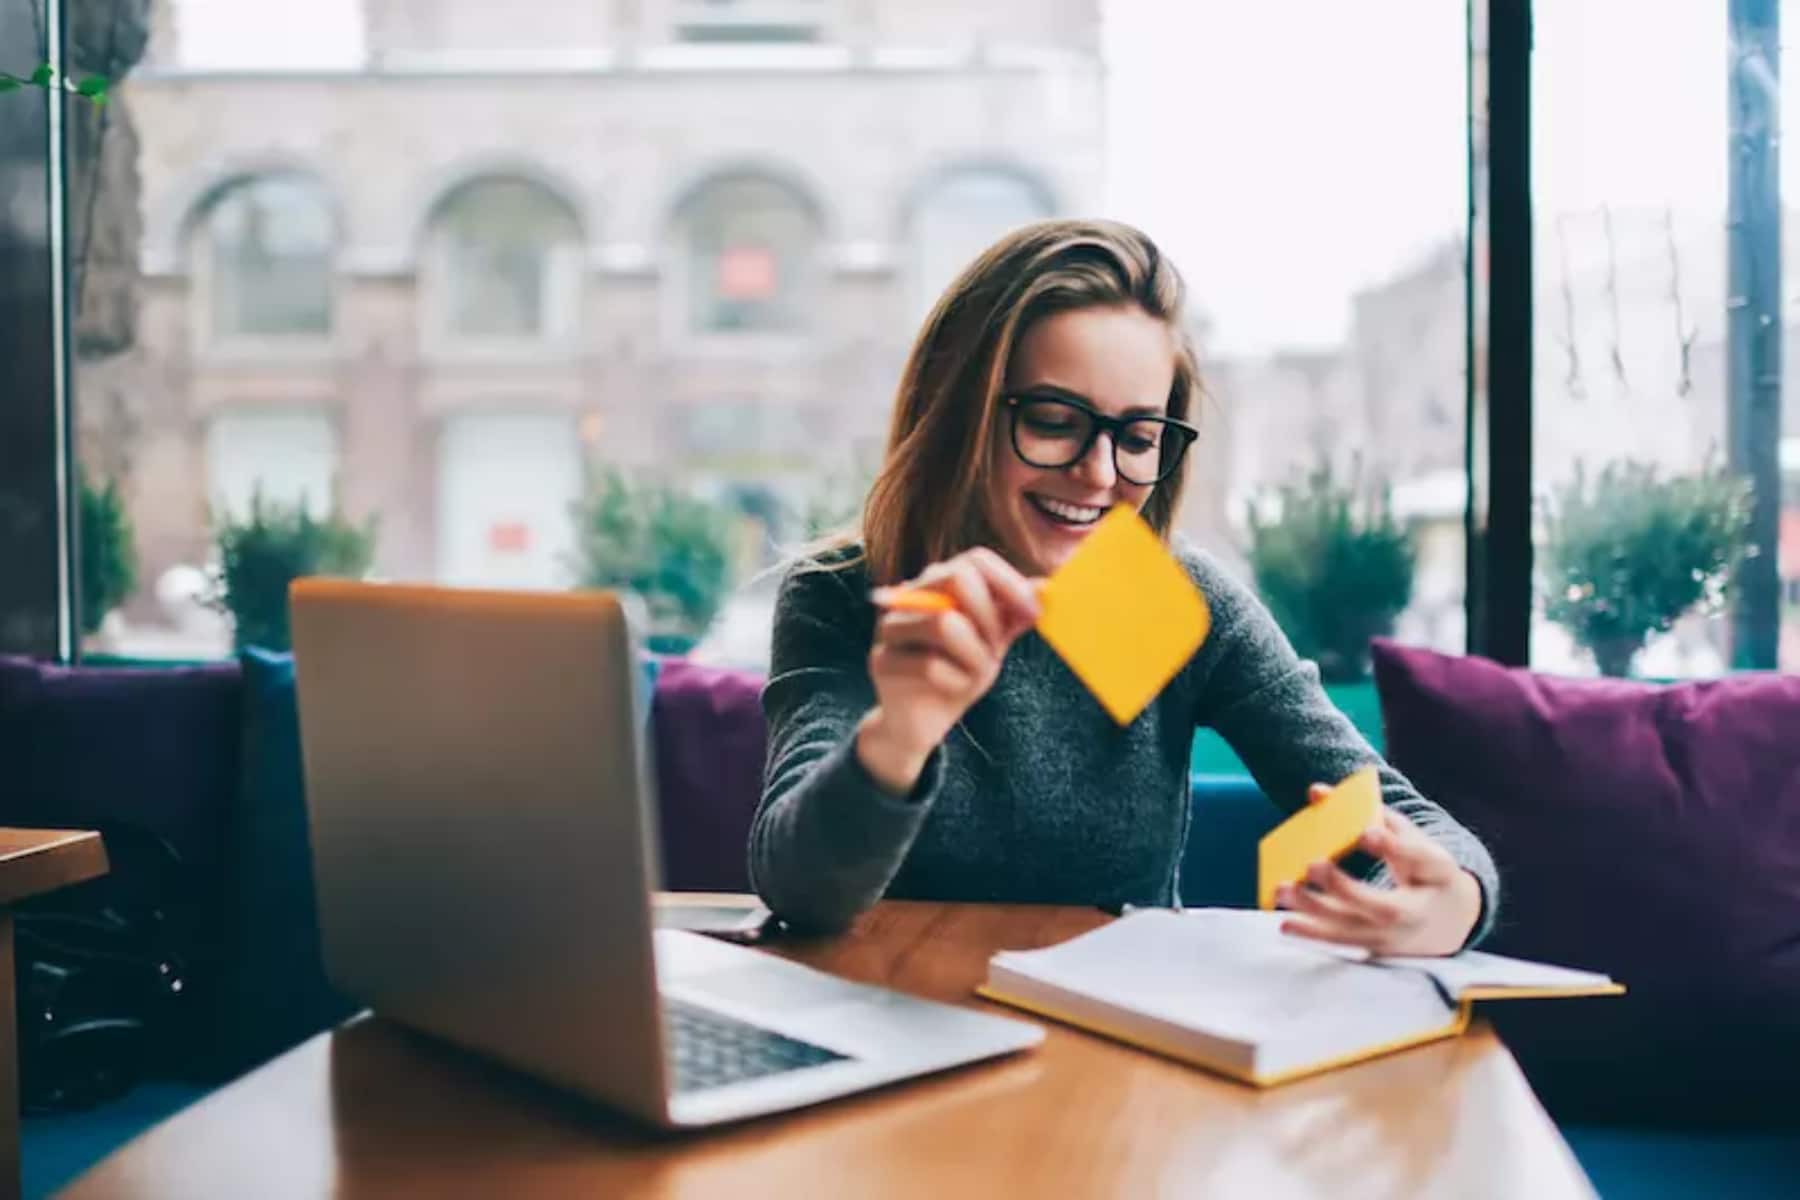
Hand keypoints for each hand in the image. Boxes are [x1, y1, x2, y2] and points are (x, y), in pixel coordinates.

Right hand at [856, 548, 1040, 793]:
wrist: (921, 722)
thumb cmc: (957, 674)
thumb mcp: (993, 643)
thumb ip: (1013, 615)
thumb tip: (1045, 586)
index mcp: (939, 583)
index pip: (975, 560)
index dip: (1010, 582)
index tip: (1034, 613)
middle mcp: (910, 595)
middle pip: (956, 577)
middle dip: (989, 616)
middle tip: (995, 647)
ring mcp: (891, 626)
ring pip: (944, 623)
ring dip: (974, 655)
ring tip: (974, 673)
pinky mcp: (881, 661)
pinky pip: (930, 665)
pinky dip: (955, 681)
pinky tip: (952, 689)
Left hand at [1275, 791, 1482, 956]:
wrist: (1449, 918)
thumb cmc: (1423, 868)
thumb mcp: (1410, 836)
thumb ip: (1369, 812)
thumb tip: (1315, 792)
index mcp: (1437, 873)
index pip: (1419, 859)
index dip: (1393, 846)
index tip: (1367, 832)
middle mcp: (1419, 911)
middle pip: (1383, 908)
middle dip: (1345, 888)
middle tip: (1312, 864)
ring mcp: (1396, 936)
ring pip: (1356, 930)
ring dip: (1316, 912)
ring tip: (1284, 890)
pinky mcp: (1376, 948)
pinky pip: (1342, 943)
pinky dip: (1312, 934)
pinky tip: (1285, 924)